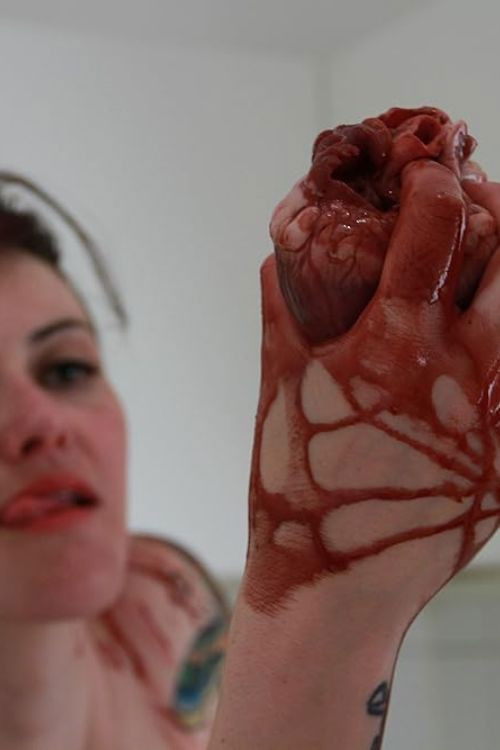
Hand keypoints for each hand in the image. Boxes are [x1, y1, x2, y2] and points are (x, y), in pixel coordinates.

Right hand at [246, 159, 499, 620]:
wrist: (338, 584)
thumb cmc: (296, 486)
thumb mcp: (278, 386)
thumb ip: (284, 306)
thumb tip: (283, 243)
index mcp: (394, 343)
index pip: (435, 224)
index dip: (433, 177)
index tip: (426, 162)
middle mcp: (463, 368)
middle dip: (489, 205)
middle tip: (467, 199)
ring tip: (480, 261)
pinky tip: (479, 330)